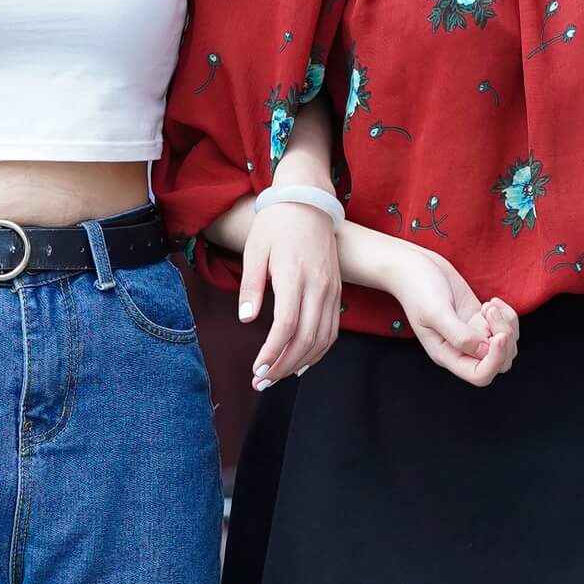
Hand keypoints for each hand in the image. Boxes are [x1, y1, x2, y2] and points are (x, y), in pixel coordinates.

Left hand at [238, 200, 340, 388]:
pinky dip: (319, 350)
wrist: (308, 201)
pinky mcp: (336, 290)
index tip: (256, 368)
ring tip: (278, 376)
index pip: (287, 326)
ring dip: (301, 362)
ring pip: (323, 338)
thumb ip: (251, 286)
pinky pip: (333, 329)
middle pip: (306, 338)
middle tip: (262, 382)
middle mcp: (318, 286)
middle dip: (283, 366)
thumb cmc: (275, 224)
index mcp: (295, 275)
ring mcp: (331, 289)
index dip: (272, 352)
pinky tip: (302, 362)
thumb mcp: (254, 251)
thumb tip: (246, 319)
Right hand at [386, 247, 519, 386]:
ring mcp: (473, 335)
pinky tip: (492, 302)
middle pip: (499, 362)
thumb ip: (459, 335)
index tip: (499, 335)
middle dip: (504, 338)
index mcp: (447, 355)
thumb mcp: (435, 312)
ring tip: (488, 305)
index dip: (495, 360)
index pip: (480, 375)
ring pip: (507, 346)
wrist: (414, 268)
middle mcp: (462, 350)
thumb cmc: (418, 289)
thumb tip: (485, 350)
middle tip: (489, 311)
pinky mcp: (480, 320)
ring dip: (506, 324)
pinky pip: (506, 328)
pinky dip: (507, 315)